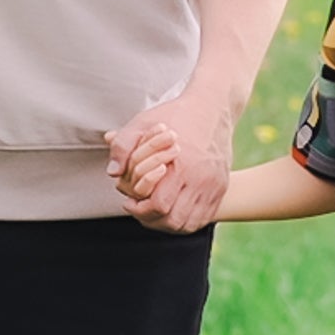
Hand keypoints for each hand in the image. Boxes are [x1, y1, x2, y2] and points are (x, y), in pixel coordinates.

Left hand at [107, 97, 236, 233]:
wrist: (212, 109)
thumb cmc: (174, 115)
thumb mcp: (143, 122)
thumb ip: (123, 146)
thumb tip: (113, 174)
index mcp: (182, 165)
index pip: (159, 205)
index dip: (140, 210)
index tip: (129, 203)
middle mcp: (201, 179)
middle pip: (174, 220)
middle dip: (152, 220)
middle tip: (139, 211)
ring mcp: (214, 186)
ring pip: (189, 224)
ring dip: (168, 224)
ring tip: (154, 214)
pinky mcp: (221, 189)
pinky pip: (203, 219)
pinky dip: (186, 222)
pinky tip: (171, 212)